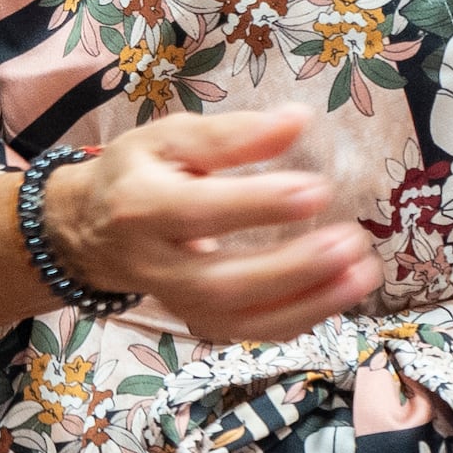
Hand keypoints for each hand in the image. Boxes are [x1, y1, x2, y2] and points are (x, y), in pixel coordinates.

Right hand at [44, 108, 381, 347]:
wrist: (89, 231)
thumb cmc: (137, 173)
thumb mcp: (169, 138)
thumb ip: (230, 134)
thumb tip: (297, 120)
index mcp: (141, 206)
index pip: (199, 211)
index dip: (257, 205)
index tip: (317, 188)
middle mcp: (154, 264)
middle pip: (222, 281)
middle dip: (293, 268)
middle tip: (351, 242)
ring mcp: (176, 302)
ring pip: (240, 319)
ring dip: (308, 303)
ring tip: (362, 275)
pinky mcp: (197, 321)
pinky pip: (251, 332)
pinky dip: (300, 318)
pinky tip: (341, 293)